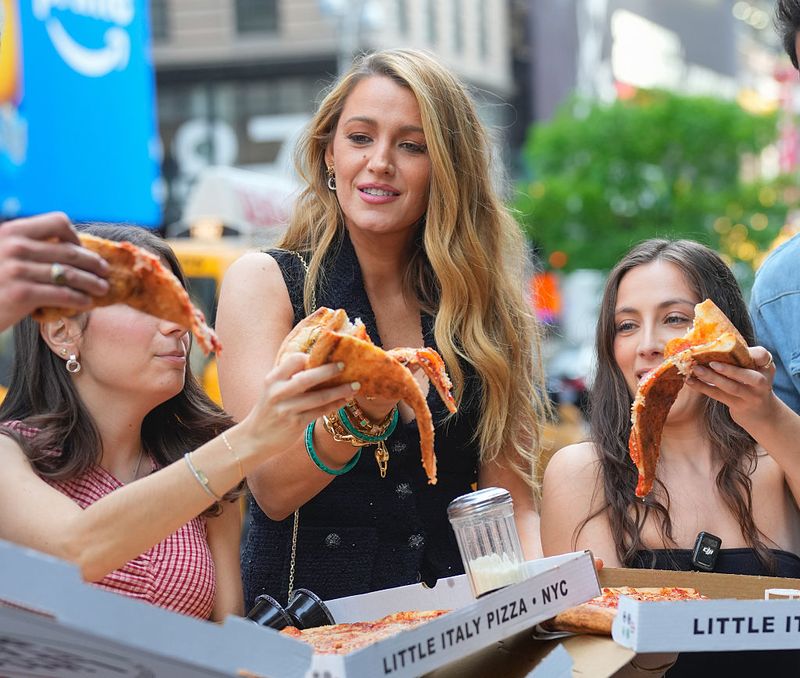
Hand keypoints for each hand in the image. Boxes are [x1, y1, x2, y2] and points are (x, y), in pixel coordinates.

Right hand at [0, 213, 108, 330]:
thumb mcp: (2, 253)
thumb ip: (27, 246)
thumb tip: (70, 246)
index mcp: (12, 231)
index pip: (58, 221)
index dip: (76, 236)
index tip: (83, 249)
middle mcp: (15, 246)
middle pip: (70, 251)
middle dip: (93, 263)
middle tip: (105, 271)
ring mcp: (18, 270)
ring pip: (70, 274)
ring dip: (93, 282)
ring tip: (102, 288)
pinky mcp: (22, 294)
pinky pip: (62, 294)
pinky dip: (79, 299)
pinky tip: (87, 303)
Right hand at [237, 352, 358, 459]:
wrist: (255, 438)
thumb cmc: (269, 410)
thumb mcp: (272, 390)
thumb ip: (289, 378)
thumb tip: (318, 364)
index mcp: (272, 379)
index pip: (293, 360)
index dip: (310, 356)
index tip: (325, 355)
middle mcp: (278, 393)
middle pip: (307, 378)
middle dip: (328, 371)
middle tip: (344, 365)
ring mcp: (287, 410)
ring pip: (318, 397)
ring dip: (339, 391)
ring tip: (354, 386)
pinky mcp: (295, 424)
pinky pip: (320, 412)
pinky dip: (334, 405)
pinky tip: (344, 400)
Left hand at [685, 346, 777, 427]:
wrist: (761, 412)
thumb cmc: (750, 382)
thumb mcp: (752, 368)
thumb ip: (739, 357)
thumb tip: (709, 343)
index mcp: (766, 367)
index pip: (762, 356)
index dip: (752, 353)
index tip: (733, 347)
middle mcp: (763, 382)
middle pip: (749, 376)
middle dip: (730, 370)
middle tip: (711, 362)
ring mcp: (752, 397)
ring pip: (731, 387)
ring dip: (711, 378)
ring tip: (695, 369)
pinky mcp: (739, 406)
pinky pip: (719, 396)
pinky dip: (703, 387)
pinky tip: (690, 381)